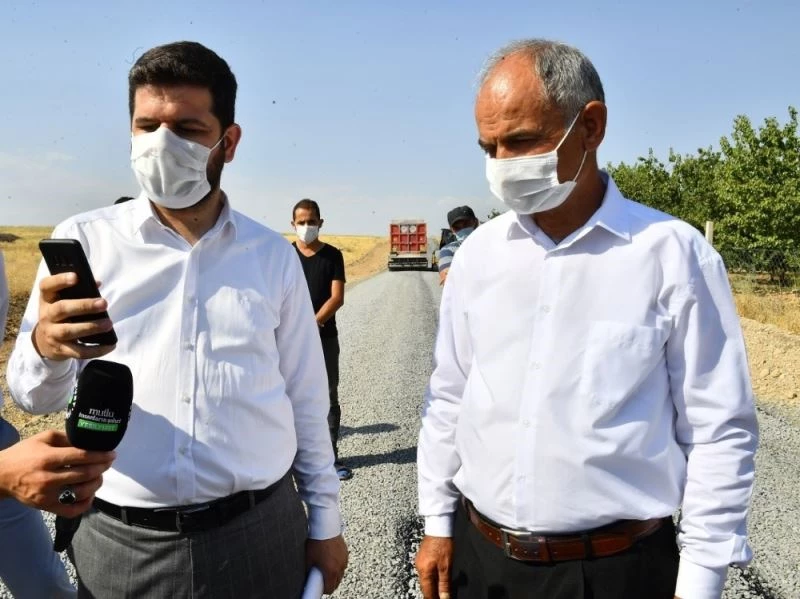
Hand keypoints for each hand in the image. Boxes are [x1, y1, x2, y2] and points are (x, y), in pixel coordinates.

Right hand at [0, 429, 114, 516]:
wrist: (1, 475)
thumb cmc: (24, 454)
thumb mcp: (43, 438)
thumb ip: (66, 437)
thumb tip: (89, 440)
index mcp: (48, 458)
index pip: (81, 457)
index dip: (100, 455)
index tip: (112, 454)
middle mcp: (48, 477)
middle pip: (85, 474)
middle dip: (102, 467)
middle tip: (108, 462)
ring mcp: (47, 495)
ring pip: (81, 492)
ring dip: (96, 484)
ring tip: (99, 476)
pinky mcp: (46, 506)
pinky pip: (71, 510)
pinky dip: (85, 504)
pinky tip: (90, 495)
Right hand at [33, 273, 115, 359]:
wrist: (45, 342)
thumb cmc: (61, 315)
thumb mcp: (63, 301)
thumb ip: (78, 292)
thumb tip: (97, 283)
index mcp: (47, 299)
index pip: (47, 286)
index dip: (60, 280)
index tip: (76, 276)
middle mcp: (46, 316)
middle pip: (62, 309)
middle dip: (84, 306)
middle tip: (104, 303)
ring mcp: (52, 334)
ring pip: (69, 330)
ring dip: (91, 327)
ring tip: (109, 324)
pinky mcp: (60, 350)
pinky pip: (79, 351)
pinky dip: (96, 350)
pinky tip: (110, 345)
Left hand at [306, 534, 347, 593]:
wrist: (324, 526)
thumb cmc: (316, 541)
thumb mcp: (308, 560)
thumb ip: (309, 572)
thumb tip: (308, 578)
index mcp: (331, 571)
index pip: (329, 589)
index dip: (323, 590)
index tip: (318, 587)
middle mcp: (340, 566)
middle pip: (336, 582)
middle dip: (329, 582)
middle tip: (321, 578)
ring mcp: (344, 559)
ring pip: (340, 573)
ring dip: (334, 573)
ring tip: (325, 567)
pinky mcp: (345, 552)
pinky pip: (342, 563)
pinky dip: (337, 564)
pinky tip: (330, 559)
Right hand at [415, 535, 453, 598]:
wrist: (439, 526)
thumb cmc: (443, 543)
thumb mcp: (446, 566)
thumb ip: (444, 583)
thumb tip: (444, 597)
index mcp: (424, 571)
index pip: (427, 592)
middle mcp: (419, 567)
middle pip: (425, 586)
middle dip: (432, 594)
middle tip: (440, 598)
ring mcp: (420, 561)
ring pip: (425, 580)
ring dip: (432, 586)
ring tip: (440, 592)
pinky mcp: (423, 557)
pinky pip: (426, 572)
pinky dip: (431, 578)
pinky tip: (437, 579)